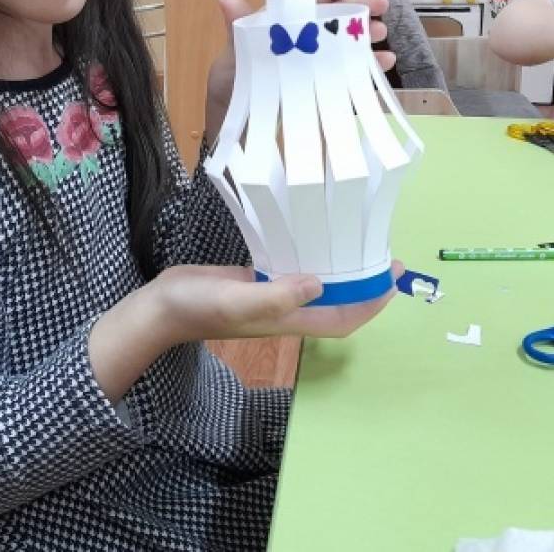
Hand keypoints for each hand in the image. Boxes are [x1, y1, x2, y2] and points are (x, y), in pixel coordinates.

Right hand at [151, 260, 404, 344]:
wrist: (162, 306)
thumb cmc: (200, 307)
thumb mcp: (239, 301)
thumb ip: (278, 295)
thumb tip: (320, 283)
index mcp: (289, 320)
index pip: (343, 319)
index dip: (371, 304)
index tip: (392, 279)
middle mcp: (287, 309)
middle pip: (336, 301)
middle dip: (363, 283)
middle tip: (383, 252)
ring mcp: (272, 294)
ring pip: (317, 283)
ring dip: (340, 268)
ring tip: (357, 240)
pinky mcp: (256, 278)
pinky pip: (292, 268)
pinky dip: (309, 255)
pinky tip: (314, 233)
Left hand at [204, 0, 393, 142]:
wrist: (231, 125)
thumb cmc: (230, 85)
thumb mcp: (232, 55)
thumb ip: (237, 27)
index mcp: (281, 20)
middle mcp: (300, 36)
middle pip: (336, 12)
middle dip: (361, 3)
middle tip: (383, 4)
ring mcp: (313, 59)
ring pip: (346, 38)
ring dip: (366, 32)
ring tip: (381, 32)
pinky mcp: (320, 83)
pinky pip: (349, 69)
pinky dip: (367, 64)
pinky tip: (385, 62)